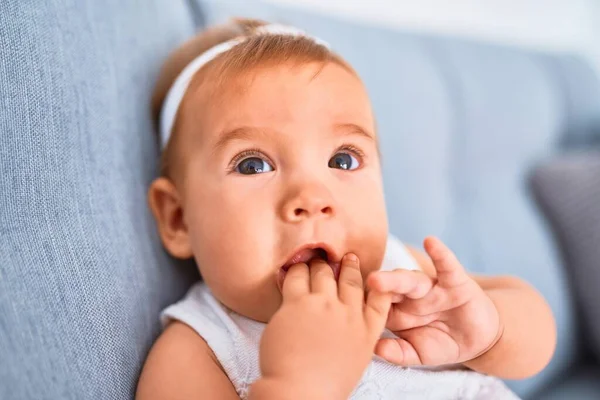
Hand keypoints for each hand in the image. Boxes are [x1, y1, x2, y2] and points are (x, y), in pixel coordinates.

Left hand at [252, 254, 390, 399]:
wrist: (299, 392)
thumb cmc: (324, 385)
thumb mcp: (353, 361)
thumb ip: (353, 337)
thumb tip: (342, 324)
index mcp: (366, 332)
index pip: (380, 299)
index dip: (378, 283)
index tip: (373, 274)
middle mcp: (348, 314)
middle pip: (350, 279)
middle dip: (347, 265)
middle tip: (344, 257)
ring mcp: (324, 306)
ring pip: (323, 272)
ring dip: (317, 265)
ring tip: (312, 261)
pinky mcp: (298, 303)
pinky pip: (296, 277)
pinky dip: (295, 271)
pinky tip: (292, 270)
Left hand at [366, 237, 501, 366]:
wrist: (477, 339)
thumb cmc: (441, 341)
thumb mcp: (417, 353)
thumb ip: (397, 352)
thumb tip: (374, 349)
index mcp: (395, 310)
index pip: (375, 304)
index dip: (362, 303)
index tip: (342, 302)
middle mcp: (408, 295)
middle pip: (388, 288)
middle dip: (375, 286)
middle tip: (360, 286)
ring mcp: (430, 287)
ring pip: (411, 279)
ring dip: (396, 278)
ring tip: (379, 278)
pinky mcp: (455, 282)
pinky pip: (446, 265)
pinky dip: (440, 253)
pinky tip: (431, 242)